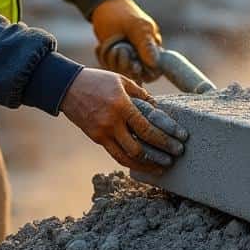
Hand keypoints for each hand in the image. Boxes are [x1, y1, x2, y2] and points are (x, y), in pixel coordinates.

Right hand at [60, 68, 187, 173]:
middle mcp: (112, 122)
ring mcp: (103, 133)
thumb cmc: (98, 81)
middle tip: (175, 157)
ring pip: (127, 158)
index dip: (166, 137)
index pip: (147, 128)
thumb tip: (158, 107)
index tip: (181, 141)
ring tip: (162, 168)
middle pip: (139, 147)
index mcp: (121, 106)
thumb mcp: (121, 81)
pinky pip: (116, 155)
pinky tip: (142, 164)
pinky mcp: (97, 139)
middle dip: (160, 155)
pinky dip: (130, 161)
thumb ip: (141, 94)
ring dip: (146, 165)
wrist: (67, 88)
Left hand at [91, 0, 162, 77]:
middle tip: (118, 49)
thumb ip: (146, 44)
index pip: (155, 72)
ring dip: (111, 58)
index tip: (135, 65)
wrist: (102, 7)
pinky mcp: (113, 58)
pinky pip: (108, 66)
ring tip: (109, 42)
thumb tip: (155, 64)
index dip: (145, 72)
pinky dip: (103, 56)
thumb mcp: (135, 26)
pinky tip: (101, 45)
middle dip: (124, 63)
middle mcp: (141, 55)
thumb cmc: (122, 14)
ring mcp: (126, 57)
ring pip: (120, 70)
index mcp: (153, 47)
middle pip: (135, 74)